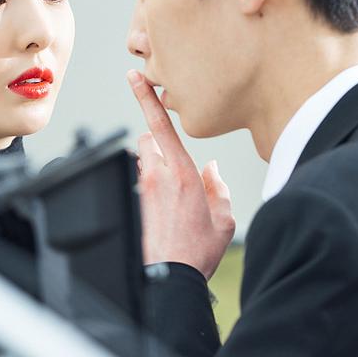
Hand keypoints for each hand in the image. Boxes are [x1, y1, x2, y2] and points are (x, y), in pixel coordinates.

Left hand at [127, 69, 234, 280]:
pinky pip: (140, 183)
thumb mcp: (224, 219)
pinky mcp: (134, 203)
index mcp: (183, 173)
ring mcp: (142, 190)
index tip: (135, 77)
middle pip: (148, 140)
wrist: (171, 278)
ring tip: (170, 193)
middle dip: (157, 143)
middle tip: (173, 163)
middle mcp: (158, 176)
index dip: (146, 97)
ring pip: (142, 160)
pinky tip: (164, 211)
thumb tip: (211, 171)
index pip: (162, 125)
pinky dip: (150, 187)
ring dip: (153, 165)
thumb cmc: (198, 251)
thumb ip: (218, 188)